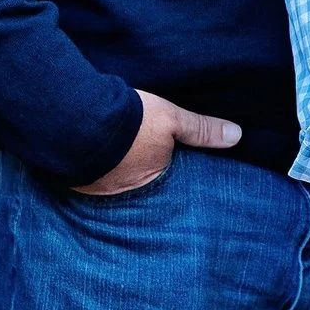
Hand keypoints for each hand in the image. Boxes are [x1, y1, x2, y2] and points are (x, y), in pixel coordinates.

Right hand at [72, 91, 239, 193]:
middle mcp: (124, 191)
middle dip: (138, 171)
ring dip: (113, 168)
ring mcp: (96, 188)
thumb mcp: (172, 119)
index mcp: (152, 179)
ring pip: (111, 179)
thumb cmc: (129, 120)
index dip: (166, 165)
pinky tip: (91, 152)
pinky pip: (87, 176)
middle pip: (137, 181)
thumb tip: (237, 137)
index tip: (166, 157)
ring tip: (116, 154)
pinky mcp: (72, 180)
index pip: (165, 177)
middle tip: (138, 155)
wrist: (74, 118)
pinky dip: (91, 165)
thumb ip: (202, 130)